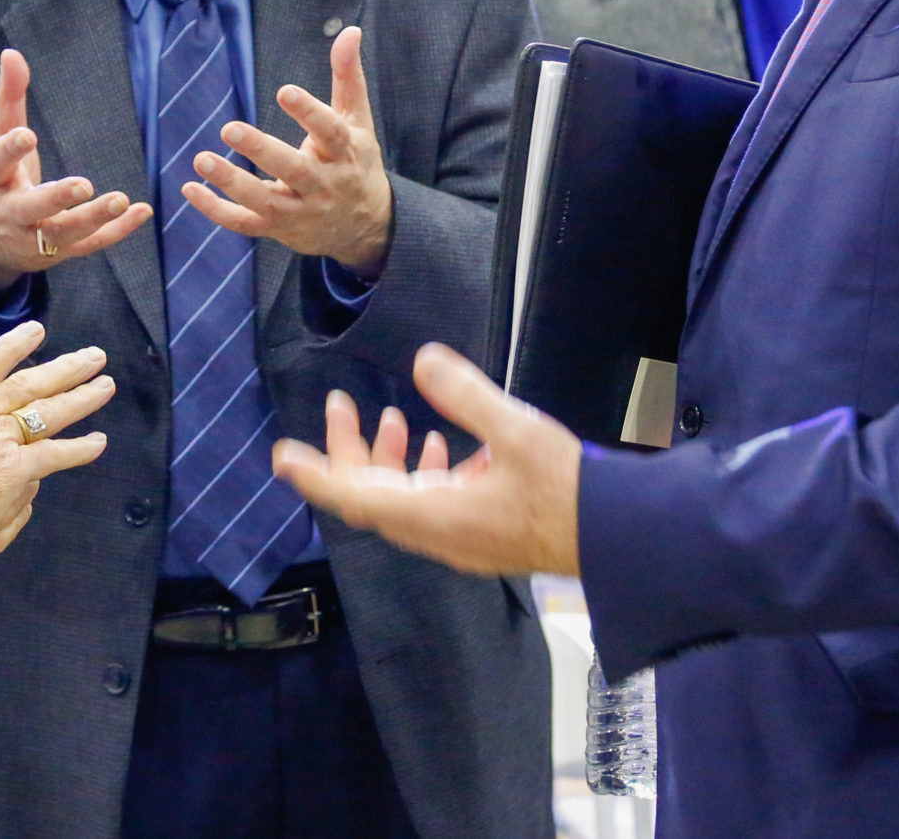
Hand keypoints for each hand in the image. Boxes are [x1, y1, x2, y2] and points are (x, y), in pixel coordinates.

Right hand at [0, 49, 152, 291]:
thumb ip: (8, 97)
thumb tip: (11, 52)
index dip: (11, 149)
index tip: (29, 135)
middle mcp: (10, 212)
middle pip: (32, 209)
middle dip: (56, 198)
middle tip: (83, 184)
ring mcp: (34, 238)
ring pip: (63, 233)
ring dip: (93, 218)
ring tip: (122, 199)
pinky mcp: (58, 254)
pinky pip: (88, 245)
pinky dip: (116, 232)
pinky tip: (141, 212)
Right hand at [0, 321, 115, 561]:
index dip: (11, 349)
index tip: (35, 331)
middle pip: (29, 384)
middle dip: (64, 369)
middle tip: (92, 356)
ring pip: (49, 412)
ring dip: (81, 396)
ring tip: (105, 384)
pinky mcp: (13, 468)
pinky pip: (55, 453)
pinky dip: (79, 449)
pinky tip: (97, 443)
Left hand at [185, 25, 392, 273]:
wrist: (365, 226)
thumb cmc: (355, 161)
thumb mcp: (358, 120)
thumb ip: (348, 77)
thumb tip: (350, 30)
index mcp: (346, 153)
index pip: (331, 132)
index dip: (309, 113)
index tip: (285, 91)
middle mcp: (325, 185)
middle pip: (295, 170)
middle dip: (262, 151)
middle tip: (230, 128)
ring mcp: (301, 211)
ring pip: (266, 201)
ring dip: (232, 183)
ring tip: (202, 158)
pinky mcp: (279, 229)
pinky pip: (245, 223)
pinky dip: (216, 210)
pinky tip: (189, 189)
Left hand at [273, 342, 581, 576]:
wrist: (614, 539)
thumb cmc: (567, 491)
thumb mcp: (516, 431)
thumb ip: (466, 395)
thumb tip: (424, 359)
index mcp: (434, 515)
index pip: (354, 495)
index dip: (316, 473)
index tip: (284, 455)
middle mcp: (437, 534)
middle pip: (370, 494)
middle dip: (350, 448)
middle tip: (338, 404)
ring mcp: (458, 539)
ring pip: (401, 499)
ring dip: (387, 458)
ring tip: (390, 417)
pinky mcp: (480, 536)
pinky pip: (432, 506)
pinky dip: (423, 473)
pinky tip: (442, 445)